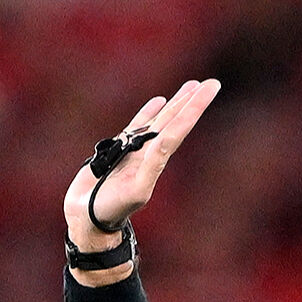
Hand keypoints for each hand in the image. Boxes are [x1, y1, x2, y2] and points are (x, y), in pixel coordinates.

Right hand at [63, 79, 219, 251]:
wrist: (90, 218)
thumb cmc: (111, 208)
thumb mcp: (134, 191)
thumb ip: (148, 168)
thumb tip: (162, 147)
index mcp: (157, 162)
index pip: (179, 130)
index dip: (194, 108)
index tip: (211, 89)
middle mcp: (150, 154)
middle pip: (174, 122)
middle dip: (191, 102)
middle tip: (210, 83)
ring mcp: (136, 152)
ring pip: (159, 121)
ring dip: (176, 104)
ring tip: (191, 85)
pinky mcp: (120, 151)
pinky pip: (137, 127)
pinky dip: (148, 113)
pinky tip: (159, 100)